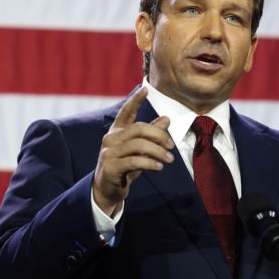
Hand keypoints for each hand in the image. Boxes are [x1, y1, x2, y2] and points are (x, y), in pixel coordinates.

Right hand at [93, 87, 174, 215]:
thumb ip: (151, 134)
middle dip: (159, 135)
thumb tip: (166, 118)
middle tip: (171, 146)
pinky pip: (135, 161)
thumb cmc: (125, 166)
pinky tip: (159, 166)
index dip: (135, 100)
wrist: (107, 189)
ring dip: (158, 152)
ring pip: (139, 145)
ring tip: (169, 159)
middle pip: (139, 128)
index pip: (126, 112)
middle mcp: (111, 138)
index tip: (145, 89)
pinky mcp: (111, 167)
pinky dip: (150, 163)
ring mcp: (109, 152)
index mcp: (117, 131)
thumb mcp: (139, 149)